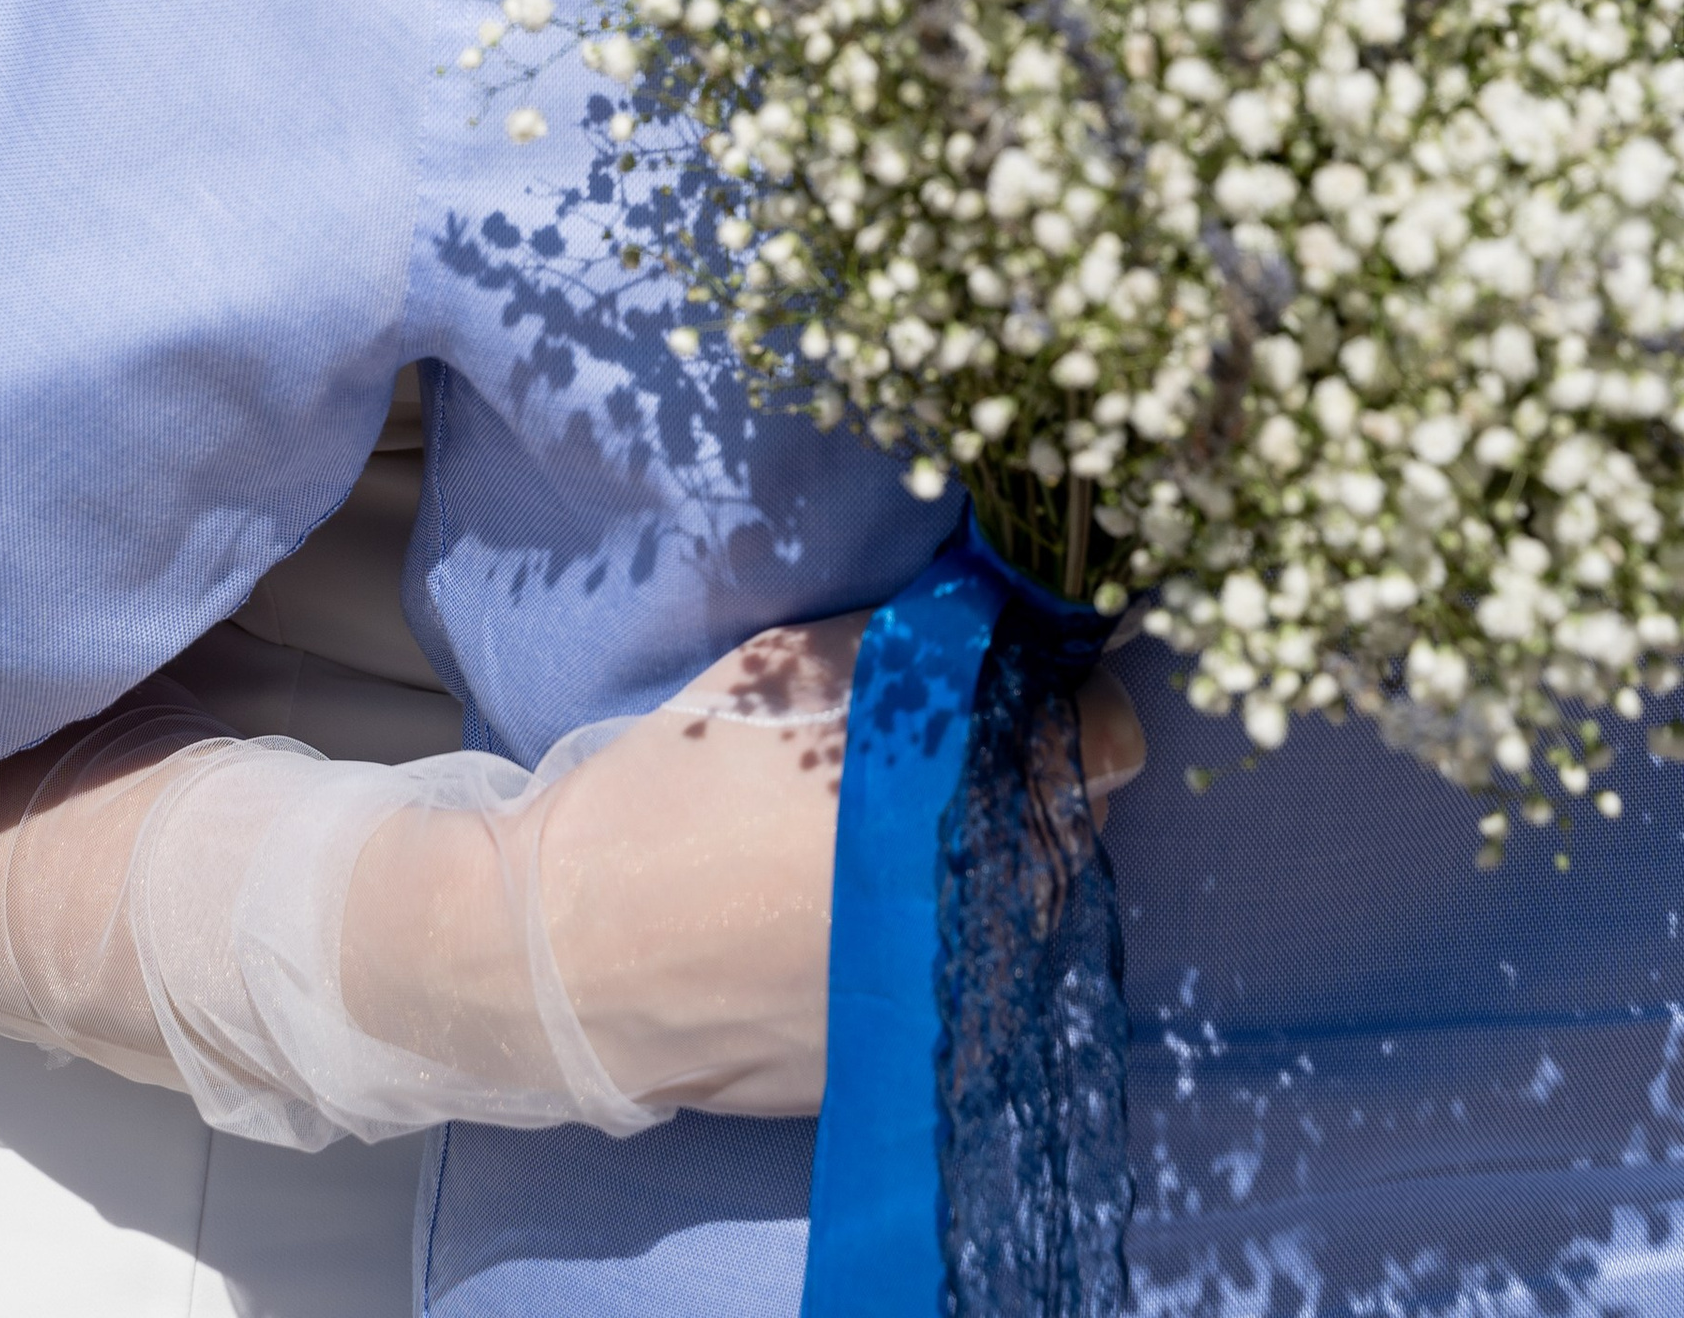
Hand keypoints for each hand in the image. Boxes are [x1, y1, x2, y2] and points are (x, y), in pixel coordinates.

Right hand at [493, 613, 1142, 1119]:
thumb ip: (922, 649)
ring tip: (900, 827)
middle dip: (1033, 775)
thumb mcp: (797, 670)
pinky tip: (863, 904)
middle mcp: (988, 913)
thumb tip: (1005, 627)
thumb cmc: (681, 789)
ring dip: (996, 856)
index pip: (1107, 739)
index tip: (1027, 682)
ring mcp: (958, 998)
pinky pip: (972, 973)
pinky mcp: (916, 1057)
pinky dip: (944, 932)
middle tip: (950, 747)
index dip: (1070, 695)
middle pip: (1076, 825)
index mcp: (967, 804)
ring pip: (1031, 905)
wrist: (576, 953)